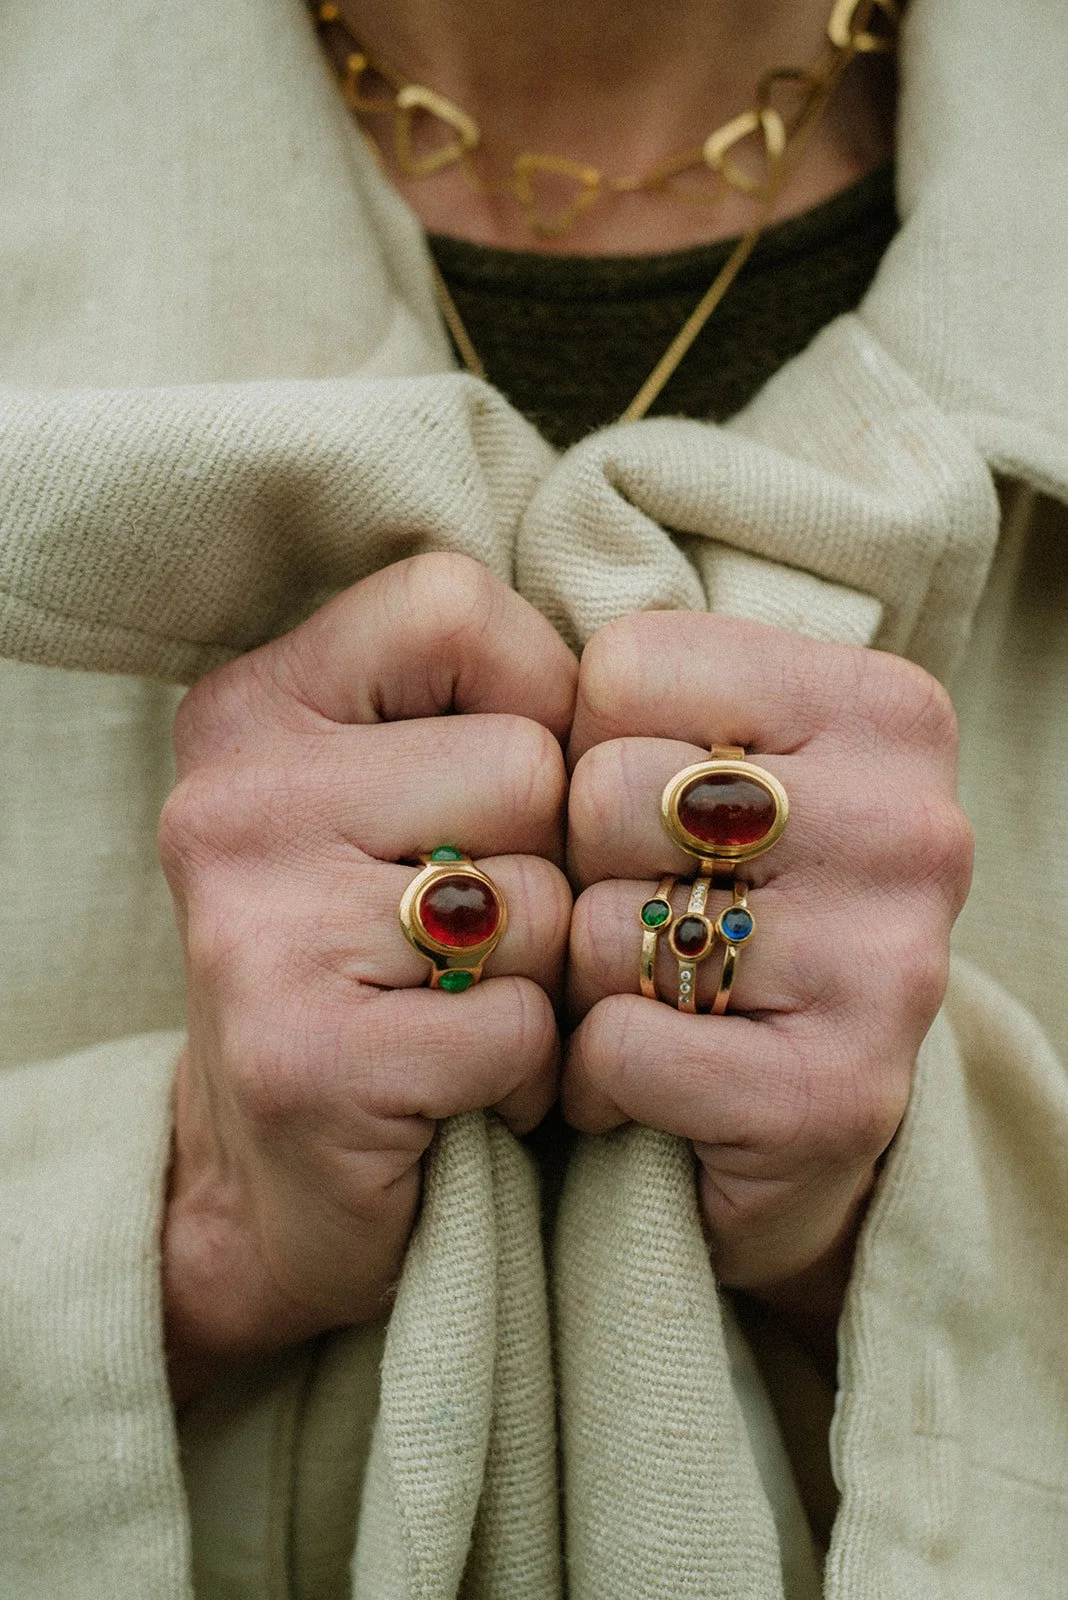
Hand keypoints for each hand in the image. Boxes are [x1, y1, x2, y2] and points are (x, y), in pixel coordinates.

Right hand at [159, 555, 576, 1400]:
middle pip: (527, 765)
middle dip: (552, 864)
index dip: (537, 695)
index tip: (512, 790)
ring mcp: (254, 931)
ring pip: (542, 899)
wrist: (276, 1183)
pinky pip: (524, 1022)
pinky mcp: (303, 1061)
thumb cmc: (381, 963)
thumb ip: (478, 707)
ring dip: (548, 975)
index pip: (453, 608)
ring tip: (474, 1010)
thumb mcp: (395, 797)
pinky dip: (529, 1070)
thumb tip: (639, 676)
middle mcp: (231, 803)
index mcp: (252, 710)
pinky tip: (469, 1087)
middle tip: (490, 936)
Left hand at [564, 612, 971, 1355]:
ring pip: (599, 927)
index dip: (584, 741)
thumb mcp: (718, 759)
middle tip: (631, 910)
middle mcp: (910, 825)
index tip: (637, 801)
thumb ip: (646, 701)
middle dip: (579, 863)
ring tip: (636, 993)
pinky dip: (592, 1076)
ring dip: (578, 978)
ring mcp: (889, 966)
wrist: (805, 1108)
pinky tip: (635, 1083)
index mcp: (884, 708)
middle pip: (604, 790)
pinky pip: (618, 1047)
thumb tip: (504, 673)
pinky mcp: (839, 1096)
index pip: (625, 666)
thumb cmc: (732, 901)